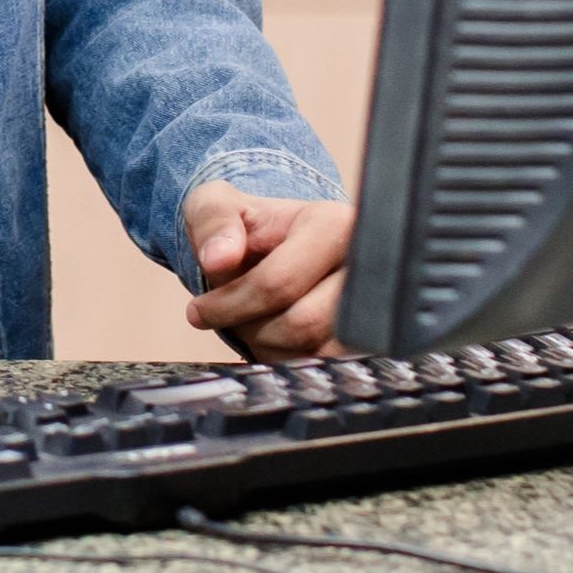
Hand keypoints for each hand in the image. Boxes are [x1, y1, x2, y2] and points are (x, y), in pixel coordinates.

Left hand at [183, 187, 354, 360]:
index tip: (199, 311)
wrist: (274, 245)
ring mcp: (374, 306)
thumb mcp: (215, 205)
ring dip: (269, 347)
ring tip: (254, 321)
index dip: (231, 304)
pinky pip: (325, 367)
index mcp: (335, 224)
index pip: (280, 282)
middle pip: (302, 324)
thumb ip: (212, 221)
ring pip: (314, 352)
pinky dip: (289, 360)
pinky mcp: (368, 338)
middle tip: (229, 317)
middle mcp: (367, 265)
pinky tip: (276, 337)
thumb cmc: (245, 226)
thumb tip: (218, 257)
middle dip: (252, 328)